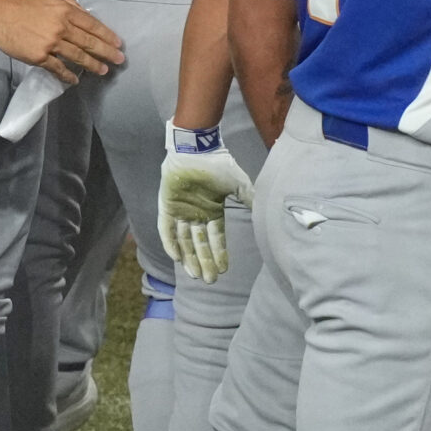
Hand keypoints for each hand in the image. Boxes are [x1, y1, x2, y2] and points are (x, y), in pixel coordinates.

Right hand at [0, 0, 123, 85]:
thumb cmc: (23, 4)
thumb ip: (69, 5)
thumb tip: (86, 14)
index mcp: (66, 11)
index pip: (92, 25)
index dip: (107, 35)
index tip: (117, 43)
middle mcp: (62, 27)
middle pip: (89, 42)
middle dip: (107, 52)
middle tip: (119, 60)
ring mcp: (51, 43)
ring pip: (77, 56)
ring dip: (92, 65)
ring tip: (103, 71)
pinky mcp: (39, 57)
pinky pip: (57, 68)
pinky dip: (67, 75)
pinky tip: (74, 80)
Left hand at [159, 133, 255, 281]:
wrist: (195, 149)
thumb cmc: (218, 165)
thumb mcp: (238, 184)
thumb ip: (248, 200)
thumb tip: (264, 214)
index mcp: (212, 211)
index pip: (216, 238)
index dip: (219, 253)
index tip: (224, 270)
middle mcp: (196, 214)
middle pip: (200, 244)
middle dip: (205, 262)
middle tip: (210, 281)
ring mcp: (181, 212)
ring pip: (184, 240)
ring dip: (189, 258)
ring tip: (195, 275)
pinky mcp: (166, 207)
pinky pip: (167, 229)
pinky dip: (171, 243)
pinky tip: (177, 258)